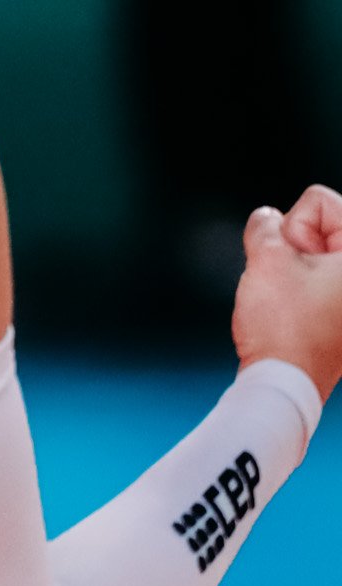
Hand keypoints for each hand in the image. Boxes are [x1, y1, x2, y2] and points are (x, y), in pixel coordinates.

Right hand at [232, 186, 341, 397]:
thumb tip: (267, 222)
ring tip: (293, 300)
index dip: (292, 226)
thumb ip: (264, 226)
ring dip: (297, 267)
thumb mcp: (266, 259)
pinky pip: (320, 277)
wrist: (287, 383)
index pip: (319, 201)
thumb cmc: (284, 324)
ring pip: (317, 252)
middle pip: (321, 224)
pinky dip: (304, 286)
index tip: (293, 263)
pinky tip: (297, 311)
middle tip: (291, 283)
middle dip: (295, 245)